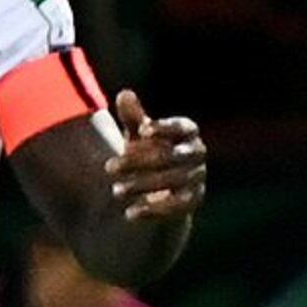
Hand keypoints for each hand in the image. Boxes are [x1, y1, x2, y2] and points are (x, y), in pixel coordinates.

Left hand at [104, 91, 205, 220]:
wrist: (159, 190)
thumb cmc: (148, 153)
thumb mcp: (137, 135)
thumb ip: (133, 117)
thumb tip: (125, 94)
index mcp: (188, 133)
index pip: (183, 128)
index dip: (166, 128)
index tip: (143, 130)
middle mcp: (197, 155)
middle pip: (172, 156)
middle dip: (139, 161)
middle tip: (108, 167)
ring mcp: (198, 179)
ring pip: (173, 182)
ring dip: (143, 185)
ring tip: (115, 191)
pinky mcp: (193, 202)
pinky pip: (177, 207)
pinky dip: (153, 210)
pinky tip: (129, 213)